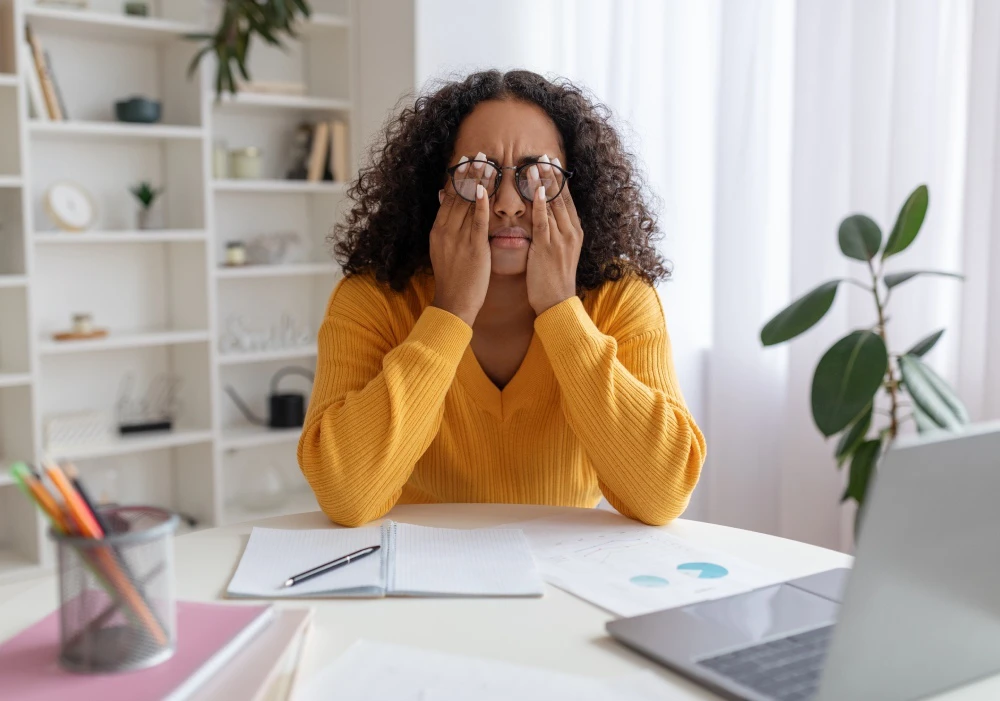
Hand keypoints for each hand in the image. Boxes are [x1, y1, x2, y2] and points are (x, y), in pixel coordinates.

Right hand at [429, 155, 491, 326]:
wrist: (454, 303)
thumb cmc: (454, 278)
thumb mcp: (443, 248)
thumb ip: (445, 223)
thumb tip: (443, 197)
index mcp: (438, 230)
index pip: (448, 197)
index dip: (458, 177)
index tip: (466, 160)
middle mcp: (446, 230)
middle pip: (457, 195)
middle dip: (469, 173)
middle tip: (479, 153)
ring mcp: (458, 238)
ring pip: (467, 203)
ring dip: (478, 181)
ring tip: (487, 162)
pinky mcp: (473, 248)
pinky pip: (477, 221)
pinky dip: (481, 203)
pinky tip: (487, 188)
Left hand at [526, 155, 583, 314]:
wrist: (557, 302)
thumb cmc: (553, 279)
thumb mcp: (557, 252)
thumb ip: (551, 233)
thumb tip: (541, 217)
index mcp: (574, 231)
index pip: (566, 199)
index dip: (558, 179)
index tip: (551, 162)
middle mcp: (571, 232)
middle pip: (561, 197)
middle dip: (552, 175)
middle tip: (543, 155)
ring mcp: (561, 239)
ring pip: (553, 205)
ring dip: (543, 184)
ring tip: (535, 165)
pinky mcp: (548, 247)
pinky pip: (544, 222)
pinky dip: (541, 205)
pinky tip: (537, 191)